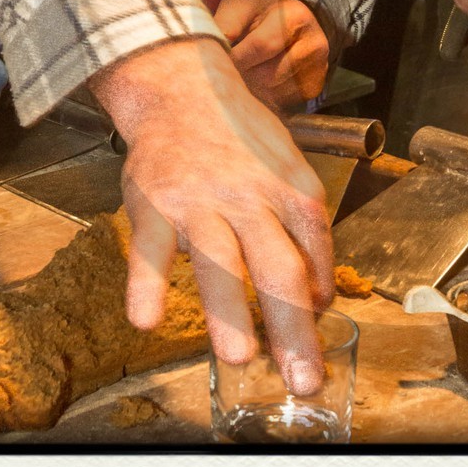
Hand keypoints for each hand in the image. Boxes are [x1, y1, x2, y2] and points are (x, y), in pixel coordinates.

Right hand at [87, 37, 332, 394]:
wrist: (182, 88)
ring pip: (220, 263)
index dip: (321, 301)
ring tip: (240, 359)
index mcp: (293, 190)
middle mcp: (251, 198)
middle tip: (303, 377)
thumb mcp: (290, 169)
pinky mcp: (155, 205)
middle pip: (279, 269)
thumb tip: (321, 294)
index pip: (317, 253)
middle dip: (293, 329)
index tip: (319, 344)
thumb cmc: (241, 136)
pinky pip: (150, 250)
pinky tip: (147, 320)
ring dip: (229, 312)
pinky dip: (146, 285)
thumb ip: (304, 230)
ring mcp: (201, 202)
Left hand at [213, 0, 330, 112]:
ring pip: (273, 93)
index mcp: (295, 17)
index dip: (234, 58)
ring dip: (250, 89)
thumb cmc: (259, 14)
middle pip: (267, 75)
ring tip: (240, 75)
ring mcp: (317, 68)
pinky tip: (256, 83)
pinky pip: (281, 102)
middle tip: (223, 73)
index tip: (214, 62)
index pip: (260, 46)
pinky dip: (263, 97)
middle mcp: (314, 44)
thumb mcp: (240, 5)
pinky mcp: (314, 87)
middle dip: (240, 76)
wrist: (291, 22)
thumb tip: (209, 48)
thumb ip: (225, 22)